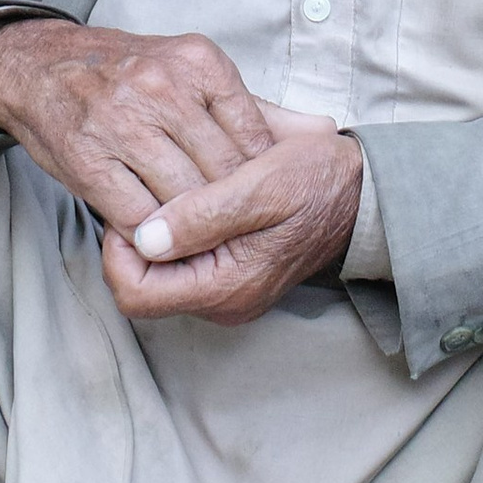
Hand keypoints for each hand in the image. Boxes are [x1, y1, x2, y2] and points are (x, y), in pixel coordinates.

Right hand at [0, 17, 277, 238]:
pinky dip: (153, 233)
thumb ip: (250, 107)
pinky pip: (138, 215)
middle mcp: (163, 87)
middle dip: (231, 211)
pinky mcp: (90, 159)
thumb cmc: (125, 75)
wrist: (40, 66)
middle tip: (240, 238)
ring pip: (185, 200)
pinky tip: (158, 235)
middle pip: (223, 175)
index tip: (260, 207)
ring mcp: (124, 123)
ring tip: (202, 242)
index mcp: (199, 63)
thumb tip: (323, 133)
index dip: (259, 184)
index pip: (253, 141)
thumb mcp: (190, 70)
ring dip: (193, 229)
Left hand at [100, 106, 363, 329]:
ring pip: (159, 270)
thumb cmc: (317, 181)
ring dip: (158, 229)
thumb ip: (204, 214)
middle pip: (141, 282)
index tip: (137, 202)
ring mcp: (226, 291)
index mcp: (227, 288)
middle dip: (136, 235)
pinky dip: (179, 229)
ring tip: (176, 185)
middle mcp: (221, 301)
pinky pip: (182, 261)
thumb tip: (145, 238)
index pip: (133, 293)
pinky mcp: (230, 274)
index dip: (119, 248)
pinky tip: (192, 193)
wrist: (364, 191)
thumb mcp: (262, 186)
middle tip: (152, 187)